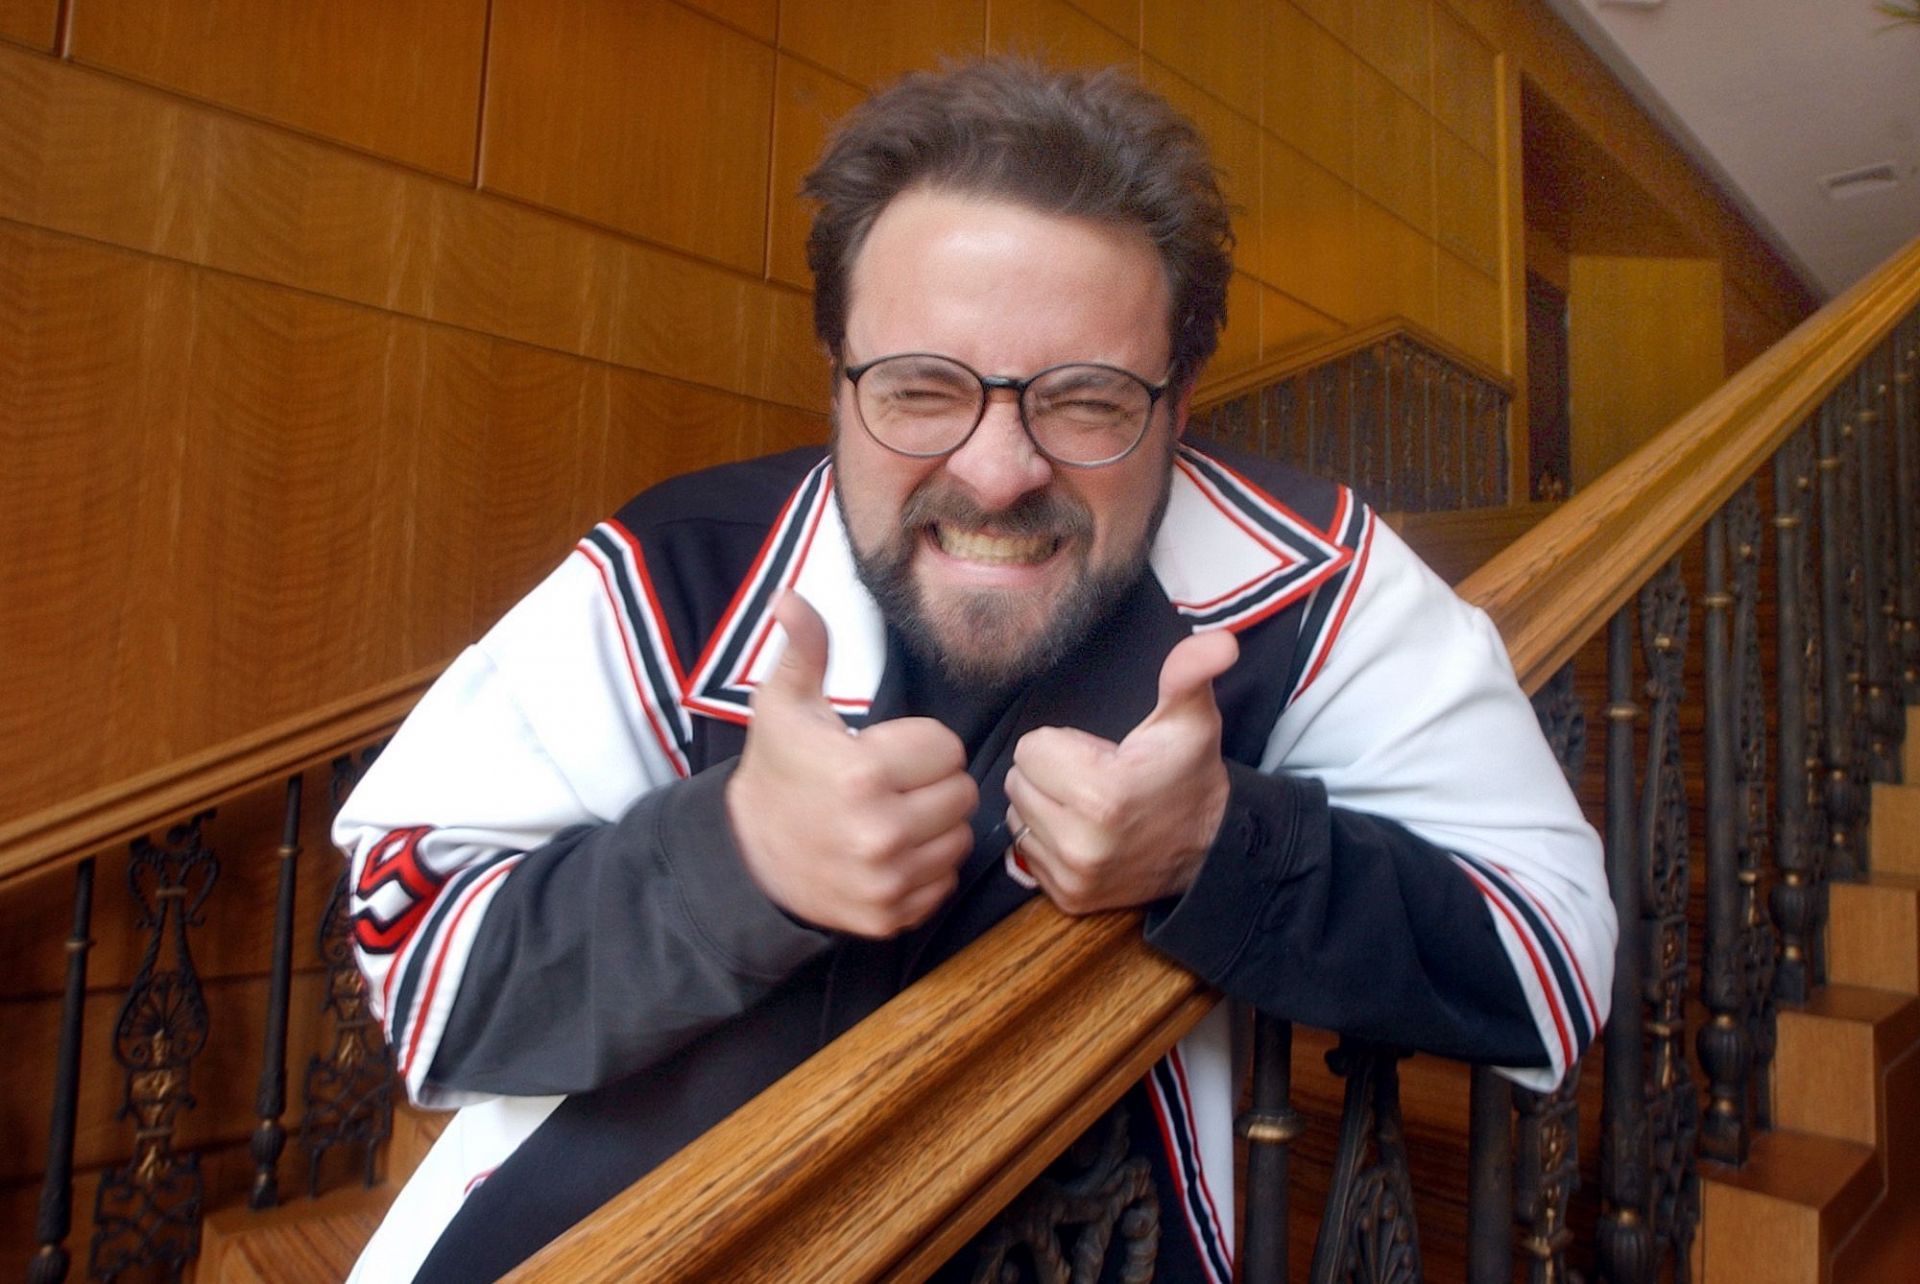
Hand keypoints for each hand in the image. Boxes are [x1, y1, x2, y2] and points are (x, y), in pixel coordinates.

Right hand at [727, 591, 977, 936]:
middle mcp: (879, 832)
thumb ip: (804, 649)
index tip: (888, 750)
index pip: (946, 747)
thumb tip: (792, 596)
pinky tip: (893, 853)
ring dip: (936, 825)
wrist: (748, 856)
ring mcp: (887, 881)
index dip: (921, 744)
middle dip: (933, 783)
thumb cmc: (778, 772)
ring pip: (959, 838)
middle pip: (961, 793)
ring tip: (896, 815)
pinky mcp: (891, 917)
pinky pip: (944, 882)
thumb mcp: (783, 705)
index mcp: (861, 773)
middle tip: (895, 784)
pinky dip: (928, 867)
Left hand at [1004, 630, 1237, 913]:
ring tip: (1089, 806)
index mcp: (1101, 794)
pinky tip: (1085, 834)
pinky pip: (1026, 852)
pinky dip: (1048, 840)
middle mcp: (1081, 843)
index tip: (1099, 754)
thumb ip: (1189, 673)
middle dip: (1050, 774)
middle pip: (1018, 783)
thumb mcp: (1190, 718)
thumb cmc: (1189, 773)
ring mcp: (1073, 876)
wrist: (1212, 848)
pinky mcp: (1068, 899)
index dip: (1062, 744)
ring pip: (1017, 817)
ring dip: (1044, 806)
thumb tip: (1220, 641)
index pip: (1029, 750)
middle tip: (1095, 778)